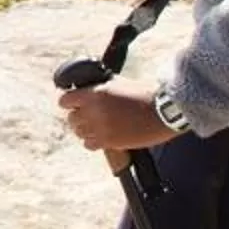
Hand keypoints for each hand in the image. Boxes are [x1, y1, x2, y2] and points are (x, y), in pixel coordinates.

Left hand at [58, 84, 178, 153]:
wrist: (163, 111)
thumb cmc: (144, 94)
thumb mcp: (118, 83)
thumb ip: (100, 87)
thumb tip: (87, 89)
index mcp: (95, 93)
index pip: (65, 100)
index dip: (69, 102)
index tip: (74, 104)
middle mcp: (94, 111)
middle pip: (71, 119)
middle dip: (78, 117)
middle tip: (89, 116)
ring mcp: (101, 128)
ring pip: (79, 132)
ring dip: (85, 130)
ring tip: (97, 127)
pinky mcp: (109, 142)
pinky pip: (89, 144)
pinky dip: (93, 142)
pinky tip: (102, 137)